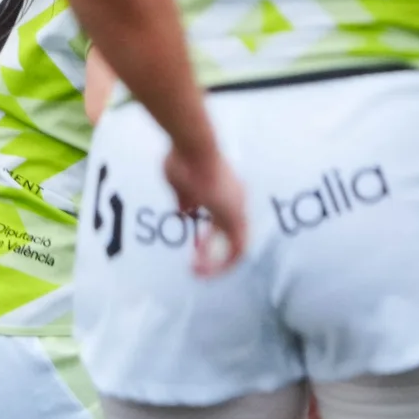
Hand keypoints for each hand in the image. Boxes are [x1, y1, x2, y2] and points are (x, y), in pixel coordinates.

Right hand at [159, 137, 246, 274]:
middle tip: (195, 265)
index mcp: (226, 192)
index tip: (196, 244)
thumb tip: (185, 212)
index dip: (210, 236)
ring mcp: (238, 209)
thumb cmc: (183, 158)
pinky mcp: (235, 217)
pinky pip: (236, 250)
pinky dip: (220, 262)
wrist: (193, 146)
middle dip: (213, 253)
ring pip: (236, 246)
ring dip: (216, 263)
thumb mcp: (180, 184)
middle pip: (231, 236)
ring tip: (196, 272)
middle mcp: (236, 201)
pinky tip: (200, 268)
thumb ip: (185, 199)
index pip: (222, 222)